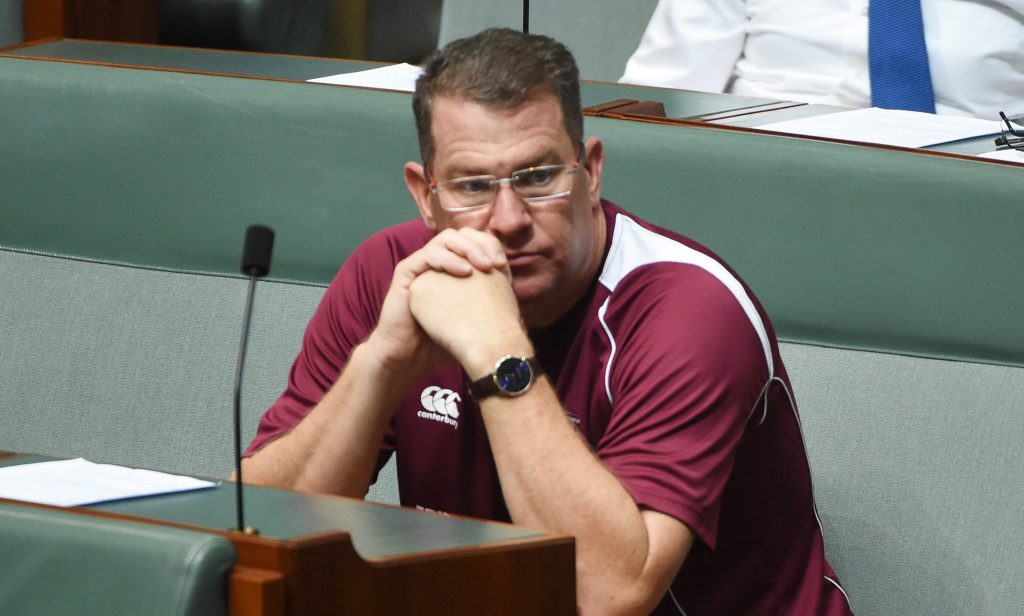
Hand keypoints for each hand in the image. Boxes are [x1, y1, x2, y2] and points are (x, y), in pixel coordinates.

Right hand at [364, 227, 509, 374]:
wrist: (410, 357)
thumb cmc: (441, 341)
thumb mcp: (472, 320)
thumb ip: (489, 307)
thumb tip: (517, 306)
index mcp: (453, 267)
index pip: (475, 242)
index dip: (491, 248)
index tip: (504, 267)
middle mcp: (437, 262)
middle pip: (463, 235)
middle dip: (482, 244)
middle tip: (496, 263)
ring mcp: (421, 265)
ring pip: (446, 239)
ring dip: (468, 248)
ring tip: (483, 266)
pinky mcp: (406, 273)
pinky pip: (427, 254)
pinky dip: (448, 259)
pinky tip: (464, 272)